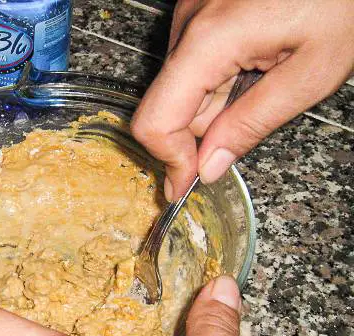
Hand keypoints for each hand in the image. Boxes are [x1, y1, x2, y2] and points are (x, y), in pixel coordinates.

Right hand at [130, 0, 353, 200]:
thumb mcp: (311, 73)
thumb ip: (253, 124)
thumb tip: (209, 166)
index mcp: (209, 42)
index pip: (156, 121)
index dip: (170, 160)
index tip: (186, 186)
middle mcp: (188, 24)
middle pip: (172, 107)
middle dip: (208, 126)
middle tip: (259, 110)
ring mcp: (192, 13)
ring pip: (184, 86)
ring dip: (219, 98)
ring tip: (267, 72)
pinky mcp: (201, 8)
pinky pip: (195, 61)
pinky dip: (221, 75)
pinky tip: (258, 58)